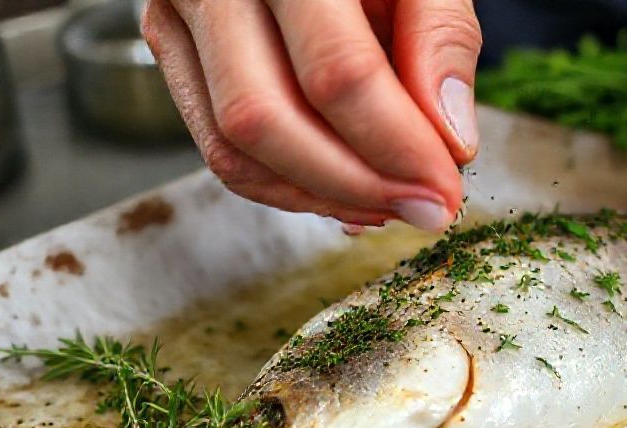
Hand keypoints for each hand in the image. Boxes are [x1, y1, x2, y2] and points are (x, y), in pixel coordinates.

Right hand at [141, 0, 481, 230]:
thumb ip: (441, 38)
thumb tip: (450, 141)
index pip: (336, 72)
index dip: (397, 147)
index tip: (444, 189)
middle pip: (265, 120)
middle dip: (355, 185)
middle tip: (420, 208)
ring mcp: (180, 19)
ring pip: (232, 149)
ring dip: (320, 196)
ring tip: (388, 201)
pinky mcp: (176, 51)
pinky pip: (220, 149)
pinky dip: (287, 185)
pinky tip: (345, 188)